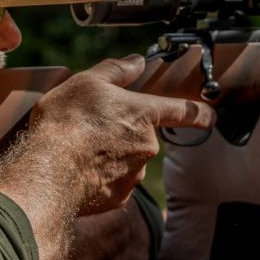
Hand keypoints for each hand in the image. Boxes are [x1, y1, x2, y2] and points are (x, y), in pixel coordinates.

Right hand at [30, 54, 213, 214]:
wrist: (49, 170)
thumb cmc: (68, 122)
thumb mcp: (87, 82)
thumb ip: (116, 70)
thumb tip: (137, 61)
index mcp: (144, 114)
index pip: (183, 111)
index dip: (200, 113)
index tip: (210, 117)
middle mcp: (147, 145)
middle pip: (142, 136)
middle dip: (122, 133)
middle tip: (91, 129)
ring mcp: (134, 174)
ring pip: (127, 161)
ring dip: (110, 156)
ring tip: (80, 151)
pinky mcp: (118, 198)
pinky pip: (113, 184)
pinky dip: (100, 177)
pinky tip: (79, 170)